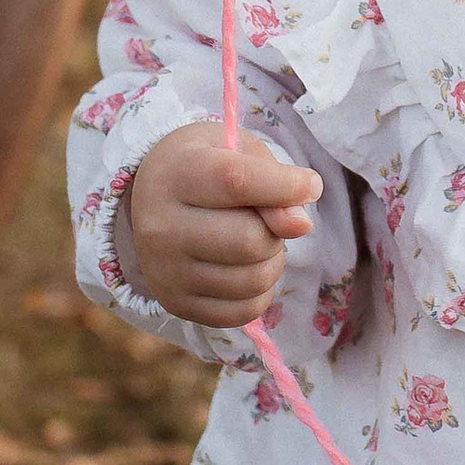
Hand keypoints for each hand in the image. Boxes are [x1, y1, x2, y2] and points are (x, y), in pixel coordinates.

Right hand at [123, 123, 322, 327]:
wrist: (154, 194)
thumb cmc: (209, 163)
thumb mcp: (241, 151)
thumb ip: (273, 179)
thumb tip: (300, 224)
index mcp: (177, 174)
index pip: (237, 182)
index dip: (285, 187)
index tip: (310, 185)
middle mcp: (162, 226)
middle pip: (249, 241)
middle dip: (278, 230)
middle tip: (270, 218)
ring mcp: (164, 271)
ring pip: (251, 280)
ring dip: (273, 261)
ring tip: (258, 240)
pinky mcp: (175, 303)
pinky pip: (241, 312)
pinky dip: (261, 293)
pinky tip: (249, 268)